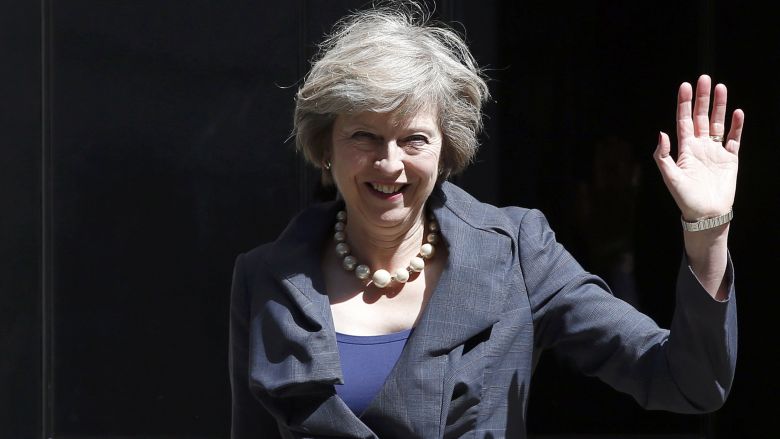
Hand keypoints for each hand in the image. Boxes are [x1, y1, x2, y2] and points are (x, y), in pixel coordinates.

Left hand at [654, 74, 743, 220]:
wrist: (706, 214)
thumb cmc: (685, 198)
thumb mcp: (669, 177)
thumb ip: (663, 156)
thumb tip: (662, 133)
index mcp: (684, 149)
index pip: (684, 120)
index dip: (684, 103)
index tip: (685, 86)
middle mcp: (700, 146)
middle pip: (701, 117)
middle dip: (702, 98)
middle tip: (704, 79)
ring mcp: (715, 151)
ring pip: (718, 123)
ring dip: (719, 106)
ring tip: (721, 88)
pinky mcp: (730, 159)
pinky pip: (734, 138)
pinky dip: (736, 126)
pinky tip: (737, 112)